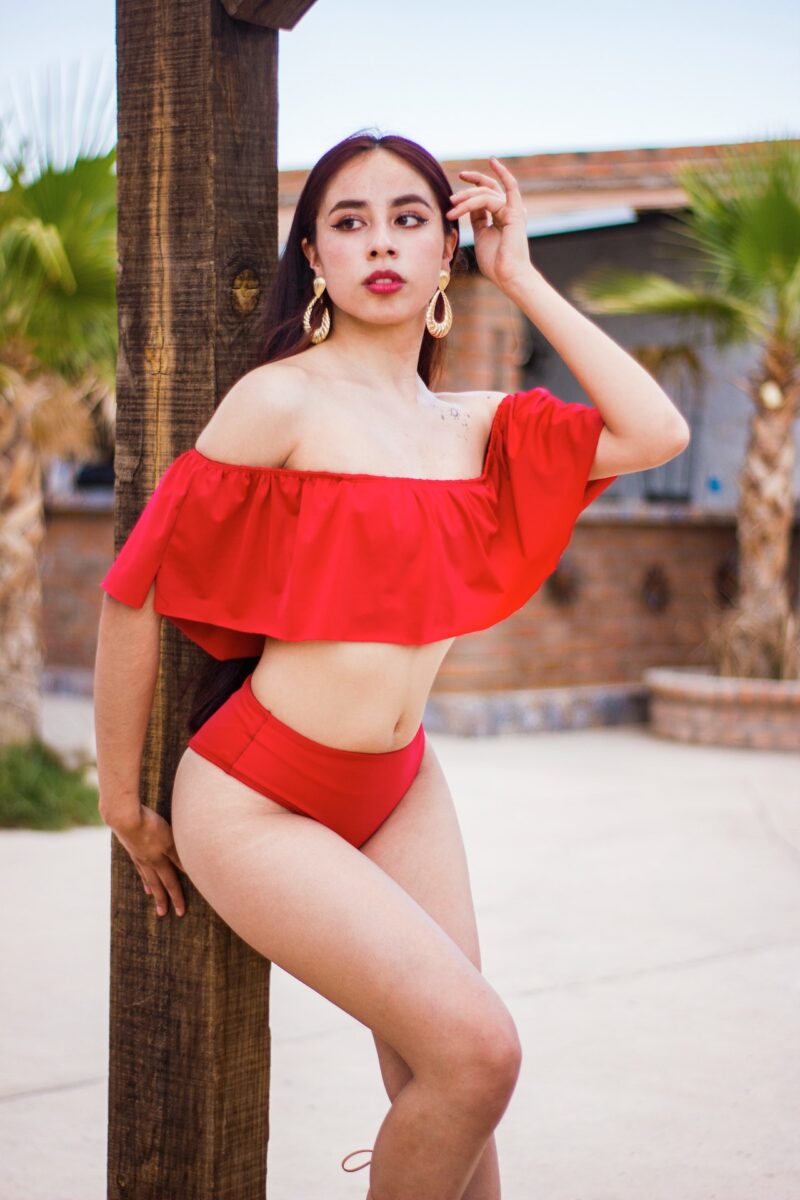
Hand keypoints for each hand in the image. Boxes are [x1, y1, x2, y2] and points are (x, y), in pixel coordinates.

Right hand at [110, 804, 186, 916]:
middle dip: (165, 899)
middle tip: (166, 914)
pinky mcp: (132, 847)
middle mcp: (149, 861)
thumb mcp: (169, 838)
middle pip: (159, 883)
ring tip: (154, 899)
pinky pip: (140, 866)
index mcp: (159, 860)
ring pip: (148, 876)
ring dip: (153, 889)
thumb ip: (178, 854)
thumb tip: (188, 871)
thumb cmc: (149, 825)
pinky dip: (143, 875)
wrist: (124, 817)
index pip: (172, 882)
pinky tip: (144, 878)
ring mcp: (139, 855)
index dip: (177, 897)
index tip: (181, 912)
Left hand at [446, 157, 533, 294]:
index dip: (471, 186)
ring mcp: (512, 210)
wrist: (508, 276)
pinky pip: (509, 187)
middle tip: (451, 198)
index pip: (485, 194)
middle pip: (486, 189)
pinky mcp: (514, 212)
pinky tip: (492, 162)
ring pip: (486, 194)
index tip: (457, 181)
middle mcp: (508, 210)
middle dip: (468, 187)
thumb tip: (466, 206)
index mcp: (501, 217)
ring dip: (467, 199)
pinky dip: (501, 174)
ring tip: (453, 209)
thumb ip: (477, 220)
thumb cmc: (495, 264)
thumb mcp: (481, 236)